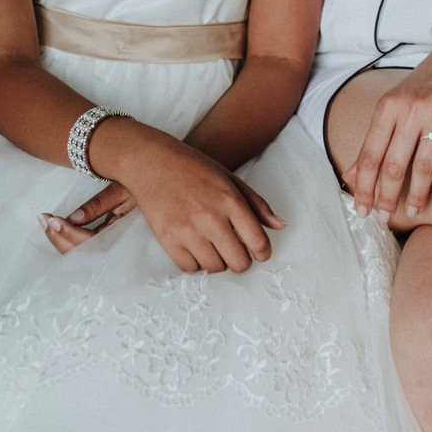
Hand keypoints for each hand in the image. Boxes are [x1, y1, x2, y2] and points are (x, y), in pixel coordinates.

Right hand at [41, 171, 283, 260]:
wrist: (151, 163)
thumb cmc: (193, 168)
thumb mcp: (229, 178)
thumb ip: (256, 204)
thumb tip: (280, 226)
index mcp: (229, 200)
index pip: (258, 241)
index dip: (263, 252)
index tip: (260, 252)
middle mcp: (210, 217)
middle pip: (239, 262)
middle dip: (242, 260)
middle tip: (236, 250)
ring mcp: (188, 231)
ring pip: (215, 268)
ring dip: (219, 261)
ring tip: (214, 245)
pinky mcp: (168, 240)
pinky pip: (190, 268)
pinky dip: (196, 262)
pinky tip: (195, 246)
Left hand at [41, 180, 136, 253]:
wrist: (156, 185)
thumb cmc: (141, 183)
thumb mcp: (121, 189)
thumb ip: (99, 204)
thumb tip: (73, 218)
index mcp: (122, 232)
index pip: (89, 240)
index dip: (68, 232)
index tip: (51, 219)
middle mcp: (116, 243)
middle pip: (80, 251)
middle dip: (58, 237)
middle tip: (42, 219)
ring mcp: (112, 244)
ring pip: (80, 252)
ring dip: (60, 239)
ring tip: (45, 222)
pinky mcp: (108, 240)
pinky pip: (85, 245)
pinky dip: (68, 237)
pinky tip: (57, 228)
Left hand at [345, 19, 431, 220]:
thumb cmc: (424, 85)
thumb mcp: (393, 106)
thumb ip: (372, 141)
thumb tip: (350, 177)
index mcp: (389, 106)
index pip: (370, 154)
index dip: (364, 187)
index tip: (361, 211)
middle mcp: (413, 109)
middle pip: (394, 163)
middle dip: (387, 196)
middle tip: (385, 217)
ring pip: (425, 163)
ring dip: (417, 192)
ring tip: (414, 210)